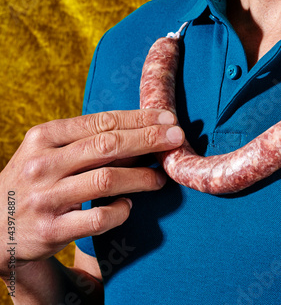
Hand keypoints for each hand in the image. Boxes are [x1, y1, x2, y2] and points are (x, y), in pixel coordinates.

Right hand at [0, 109, 183, 276]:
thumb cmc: (36, 181)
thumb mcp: (51, 153)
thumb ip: (89, 143)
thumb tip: (143, 134)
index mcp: (44, 137)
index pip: (101, 121)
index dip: (139, 119)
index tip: (167, 118)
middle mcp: (43, 164)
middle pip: (108, 145)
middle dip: (149, 139)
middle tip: (177, 138)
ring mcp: (46, 198)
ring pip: (107, 180)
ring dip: (142, 177)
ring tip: (160, 178)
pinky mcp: (51, 230)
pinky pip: (98, 218)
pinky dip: (120, 211)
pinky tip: (128, 206)